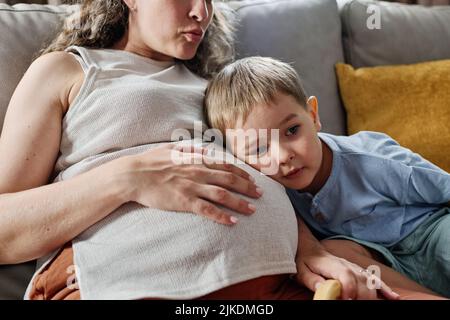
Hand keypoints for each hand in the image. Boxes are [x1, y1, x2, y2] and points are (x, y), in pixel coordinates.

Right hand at [121, 143, 261, 224]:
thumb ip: (191, 148)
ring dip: (240, 203)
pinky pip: (207, 210)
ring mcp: (192, 187)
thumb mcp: (172, 147)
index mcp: (196, 159)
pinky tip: (232, 222)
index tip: (252, 178)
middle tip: (260, 194)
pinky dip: (221, 216)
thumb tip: (205, 149)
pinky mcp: (184, 201)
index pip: (226, 165)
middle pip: (230, 180)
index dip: (242, 172)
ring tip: (252, 210)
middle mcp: (198, 172)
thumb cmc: (151, 160)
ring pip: (223, 195)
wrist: (133, 174)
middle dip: (248, 187)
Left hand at [294, 246, 399, 299]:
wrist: (309, 247)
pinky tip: (394, 298)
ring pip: (370, 281)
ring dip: (373, 295)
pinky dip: (384, 288)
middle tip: (357, 304)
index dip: (349, 290)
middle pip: (362, 281)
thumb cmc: (304, 261)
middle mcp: (347, 265)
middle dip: (363, 297)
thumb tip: (323, 289)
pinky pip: (374, 279)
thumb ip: (313, 281)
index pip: (346, 276)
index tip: (346, 300)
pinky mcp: (359, 271)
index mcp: (332, 265)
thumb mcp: (302, 271)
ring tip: (372, 304)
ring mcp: (355, 267)